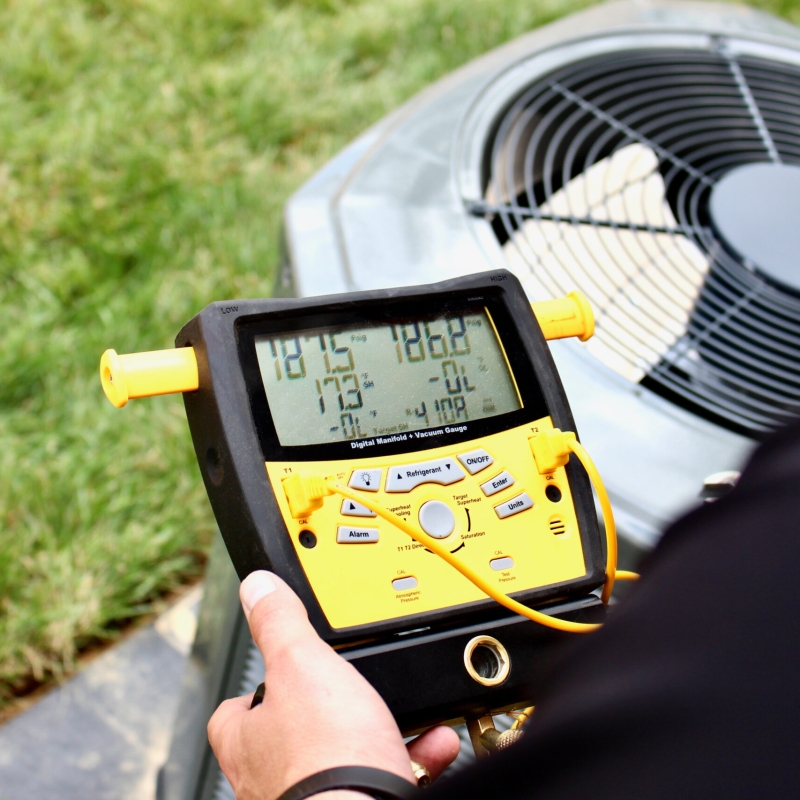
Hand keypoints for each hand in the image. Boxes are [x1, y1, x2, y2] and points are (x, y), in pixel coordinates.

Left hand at [208, 571, 460, 799]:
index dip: (261, 684)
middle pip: (295, 730)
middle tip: (355, 687)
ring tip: (404, 711)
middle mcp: (272, 778)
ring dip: (377, 730)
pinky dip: (410, 756)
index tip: (286, 664)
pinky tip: (431, 741)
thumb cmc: (324, 757)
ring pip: (344, 755)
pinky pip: (382, 777)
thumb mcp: (302, 663)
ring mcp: (314, 797)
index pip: (236, 709)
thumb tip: (257, 588)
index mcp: (248, 741)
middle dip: (331, 707)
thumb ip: (280, 624)